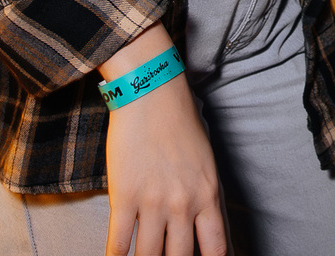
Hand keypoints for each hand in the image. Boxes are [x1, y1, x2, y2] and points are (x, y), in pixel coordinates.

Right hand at [100, 29, 226, 255]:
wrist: (152, 94)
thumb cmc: (181, 123)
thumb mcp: (206, 162)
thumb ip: (205, 196)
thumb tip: (202, 227)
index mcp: (208, 195)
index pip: (215, 248)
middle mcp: (184, 204)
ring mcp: (153, 203)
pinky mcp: (124, 197)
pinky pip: (119, 242)